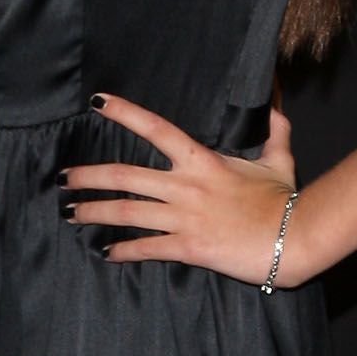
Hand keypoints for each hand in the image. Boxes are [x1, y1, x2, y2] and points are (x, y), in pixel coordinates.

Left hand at [65, 95, 304, 283]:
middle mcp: (186, 185)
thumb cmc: (285, 200)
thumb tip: (275, 108)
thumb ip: (273, 132)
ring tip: (71, 213)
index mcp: (202, 160)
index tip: (98, 102)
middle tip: (63, 178)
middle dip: (88, 176)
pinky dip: (123, 250)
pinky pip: (147, 247)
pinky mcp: (188, 246)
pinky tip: (106, 252)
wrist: (294, 237)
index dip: (124, 112)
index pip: (156, 128)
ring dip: (94, 212)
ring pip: (126, 211)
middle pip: (124, 175)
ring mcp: (184, 217)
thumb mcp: (279, 160)